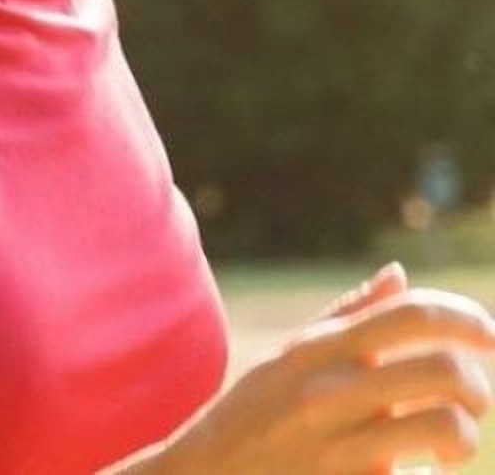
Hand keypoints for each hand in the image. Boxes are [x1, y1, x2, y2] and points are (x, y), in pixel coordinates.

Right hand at [127, 264, 494, 474]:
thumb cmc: (250, 421)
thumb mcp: (285, 362)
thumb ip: (345, 319)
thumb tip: (399, 274)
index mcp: (316, 351)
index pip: (410, 315)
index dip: (464, 318)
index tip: (486, 335)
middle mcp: (328, 392)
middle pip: (443, 368)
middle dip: (477, 386)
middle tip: (473, 402)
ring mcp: (339, 447)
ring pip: (447, 427)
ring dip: (465, 436)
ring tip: (449, 447)